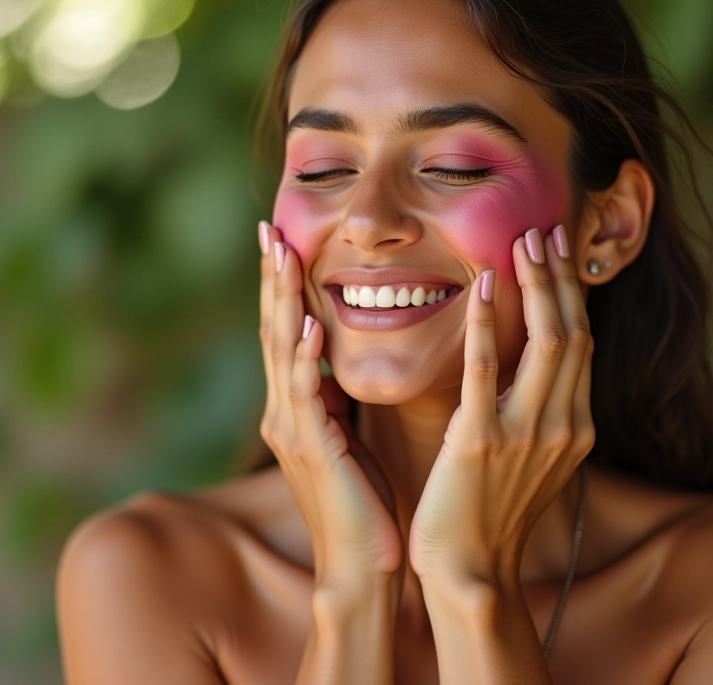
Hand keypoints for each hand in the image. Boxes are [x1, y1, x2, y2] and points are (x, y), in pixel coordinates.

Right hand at [258, 223, 402, 596]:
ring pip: (280, 352)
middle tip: (270, 229)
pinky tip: (306, 325)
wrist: (361, 564)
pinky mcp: (312, 450)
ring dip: (280, 301)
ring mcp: (293, 430)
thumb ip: (336, 395)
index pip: (285, 333)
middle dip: (273, 279)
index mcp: (296, 406)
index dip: (283, 288)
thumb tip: (341, 355)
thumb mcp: (346, 434)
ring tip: (281, 254)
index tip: (285, 242)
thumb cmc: (361, 499)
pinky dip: (303, 358)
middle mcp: (285, 411)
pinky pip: (304, 396)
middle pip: (274, 330)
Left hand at [409, 225, 594, 591]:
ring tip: (524, 243)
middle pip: (573, 333)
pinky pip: (485, 369)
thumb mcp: (531, 458)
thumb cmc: (491, 511)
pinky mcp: (479, 440)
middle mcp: (562, 425)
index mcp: (575, 427)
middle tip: (545, 232)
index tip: (558, 256)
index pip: (580, 345)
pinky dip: (485, 324)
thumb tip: (524, 366)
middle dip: (562, 278)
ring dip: (538, 287)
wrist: (469, 569)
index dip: (572, 296)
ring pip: (547, 341)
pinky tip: (479, 287)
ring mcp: (526, 432)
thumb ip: (537, 411)